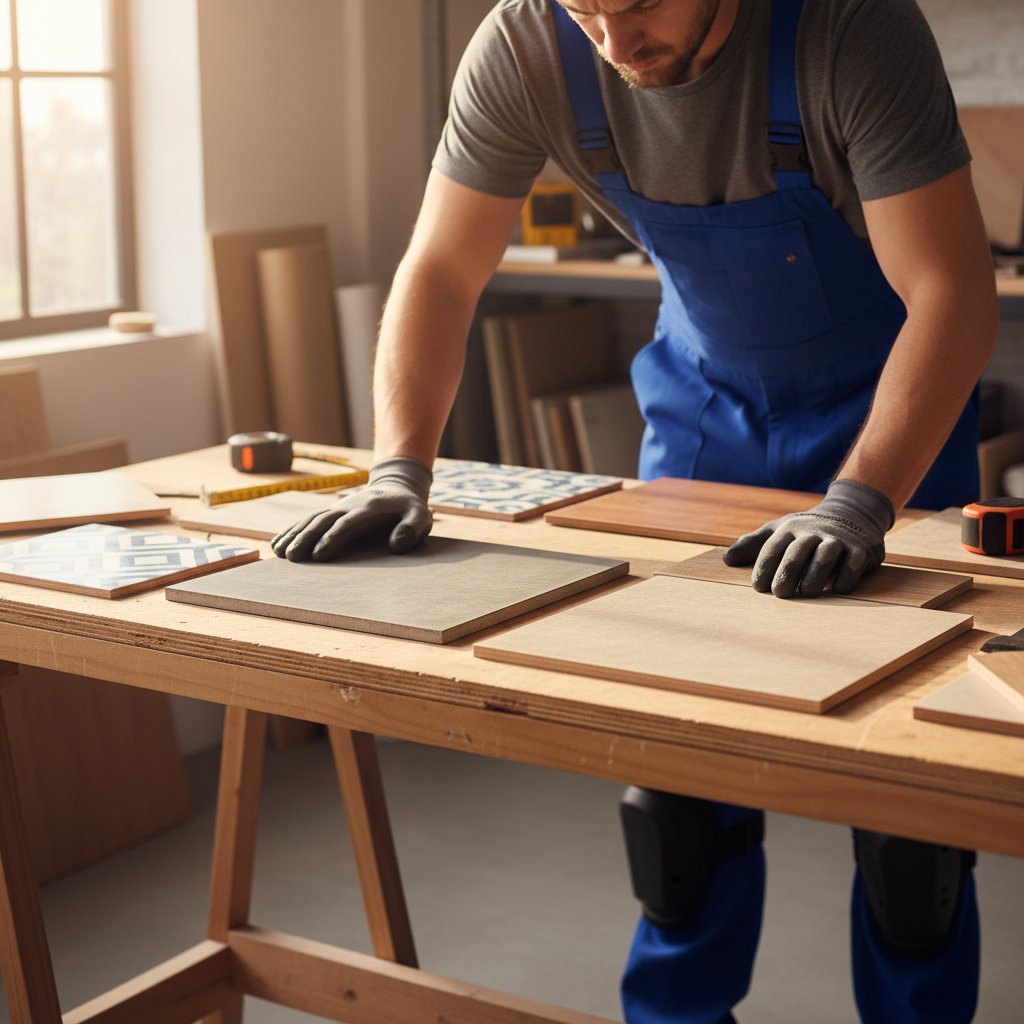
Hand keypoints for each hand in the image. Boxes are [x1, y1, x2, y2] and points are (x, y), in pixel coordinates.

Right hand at [271, 456, 432, 561]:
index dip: (333, 538)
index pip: (348, 524)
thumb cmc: (410, 509)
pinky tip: (277, 543)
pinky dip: (292, 530)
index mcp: (370, 508)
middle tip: (291, 557)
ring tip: (278, 552)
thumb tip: (397, 544)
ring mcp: (337, 508)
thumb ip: (412, 528)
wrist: (398, 487)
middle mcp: (349, 506)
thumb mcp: (421, 516)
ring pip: (312, 520)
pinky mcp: (331, 512)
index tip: (318, 554)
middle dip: (306, 538)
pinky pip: (309, 520)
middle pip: (323, 521)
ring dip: (294, 534)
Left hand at [721, 479, 894, 597]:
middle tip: (779, 594)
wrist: (852, 513)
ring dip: (815, 576)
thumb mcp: (778, 532)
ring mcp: (838, 539)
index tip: (758, 587)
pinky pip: (853, 563)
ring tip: (806, 593)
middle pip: (797, 551)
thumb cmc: (806, 531)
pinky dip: (845, 577)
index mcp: (790, 530)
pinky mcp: (862, 548)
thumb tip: (726, 559)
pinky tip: (837, 590)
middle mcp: (813, 532)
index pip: (773, 547)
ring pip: (826, 555)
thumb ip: (753, 545)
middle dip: (787, 573)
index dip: (764, 567)